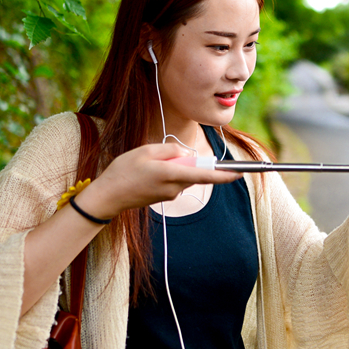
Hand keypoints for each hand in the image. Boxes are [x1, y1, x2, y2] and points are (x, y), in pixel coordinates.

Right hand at [78, 143, 241, 218]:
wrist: (108, 196)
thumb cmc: (124, 171)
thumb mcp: (146, 151)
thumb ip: (171, 150)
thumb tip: (186, 154)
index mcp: (171, 174)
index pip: (204, 175)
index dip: (223, 175)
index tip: (239, 173)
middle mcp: (174, 187)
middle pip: (193, 171)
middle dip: (185, 160)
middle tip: (158, 156)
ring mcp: (169, 194)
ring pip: (183, 175)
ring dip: (174, 166)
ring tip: (148, 164)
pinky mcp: (164, 198)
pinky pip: (174, 180)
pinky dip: (167, 173)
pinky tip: (147, 172)